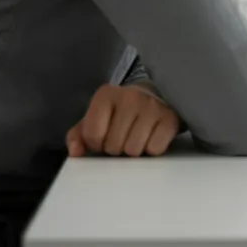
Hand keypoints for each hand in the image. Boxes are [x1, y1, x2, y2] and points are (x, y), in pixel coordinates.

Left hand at [66, 83, 180, 157]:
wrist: (157, 97)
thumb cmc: (121, 112)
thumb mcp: (96, 119)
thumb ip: (78, 135)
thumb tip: (76, 152)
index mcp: (106, 94)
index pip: (92, 134)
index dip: (96, 143)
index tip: (105, 136)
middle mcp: (130, 96)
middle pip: (113, 146)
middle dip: (116, 147)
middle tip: (124, 135)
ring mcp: (152, 106)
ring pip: (133, 150)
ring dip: (134, 150)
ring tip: (138, 136)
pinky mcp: (170, 118)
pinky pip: (154, 149)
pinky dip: (153, 149)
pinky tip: (152, 136)